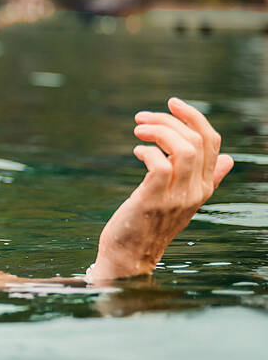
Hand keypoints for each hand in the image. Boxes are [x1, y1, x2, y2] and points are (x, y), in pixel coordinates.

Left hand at [88, 97, 233, 280]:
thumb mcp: (183, 200)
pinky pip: (160, 165)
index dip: (194, 117)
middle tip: (142, 118)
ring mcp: (177, 197)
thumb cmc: (151, 223)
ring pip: (184, 149)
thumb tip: (228, 159)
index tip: (172, 103)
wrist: (130, 255)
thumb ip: (206, 179)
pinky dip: (148, 151)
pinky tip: (136, 152)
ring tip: (138, 130)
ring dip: (158, 131)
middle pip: (198, 140)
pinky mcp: (154, 201)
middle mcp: (196, 191)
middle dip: (169, 119)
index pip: (213, 142)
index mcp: (205, 186)